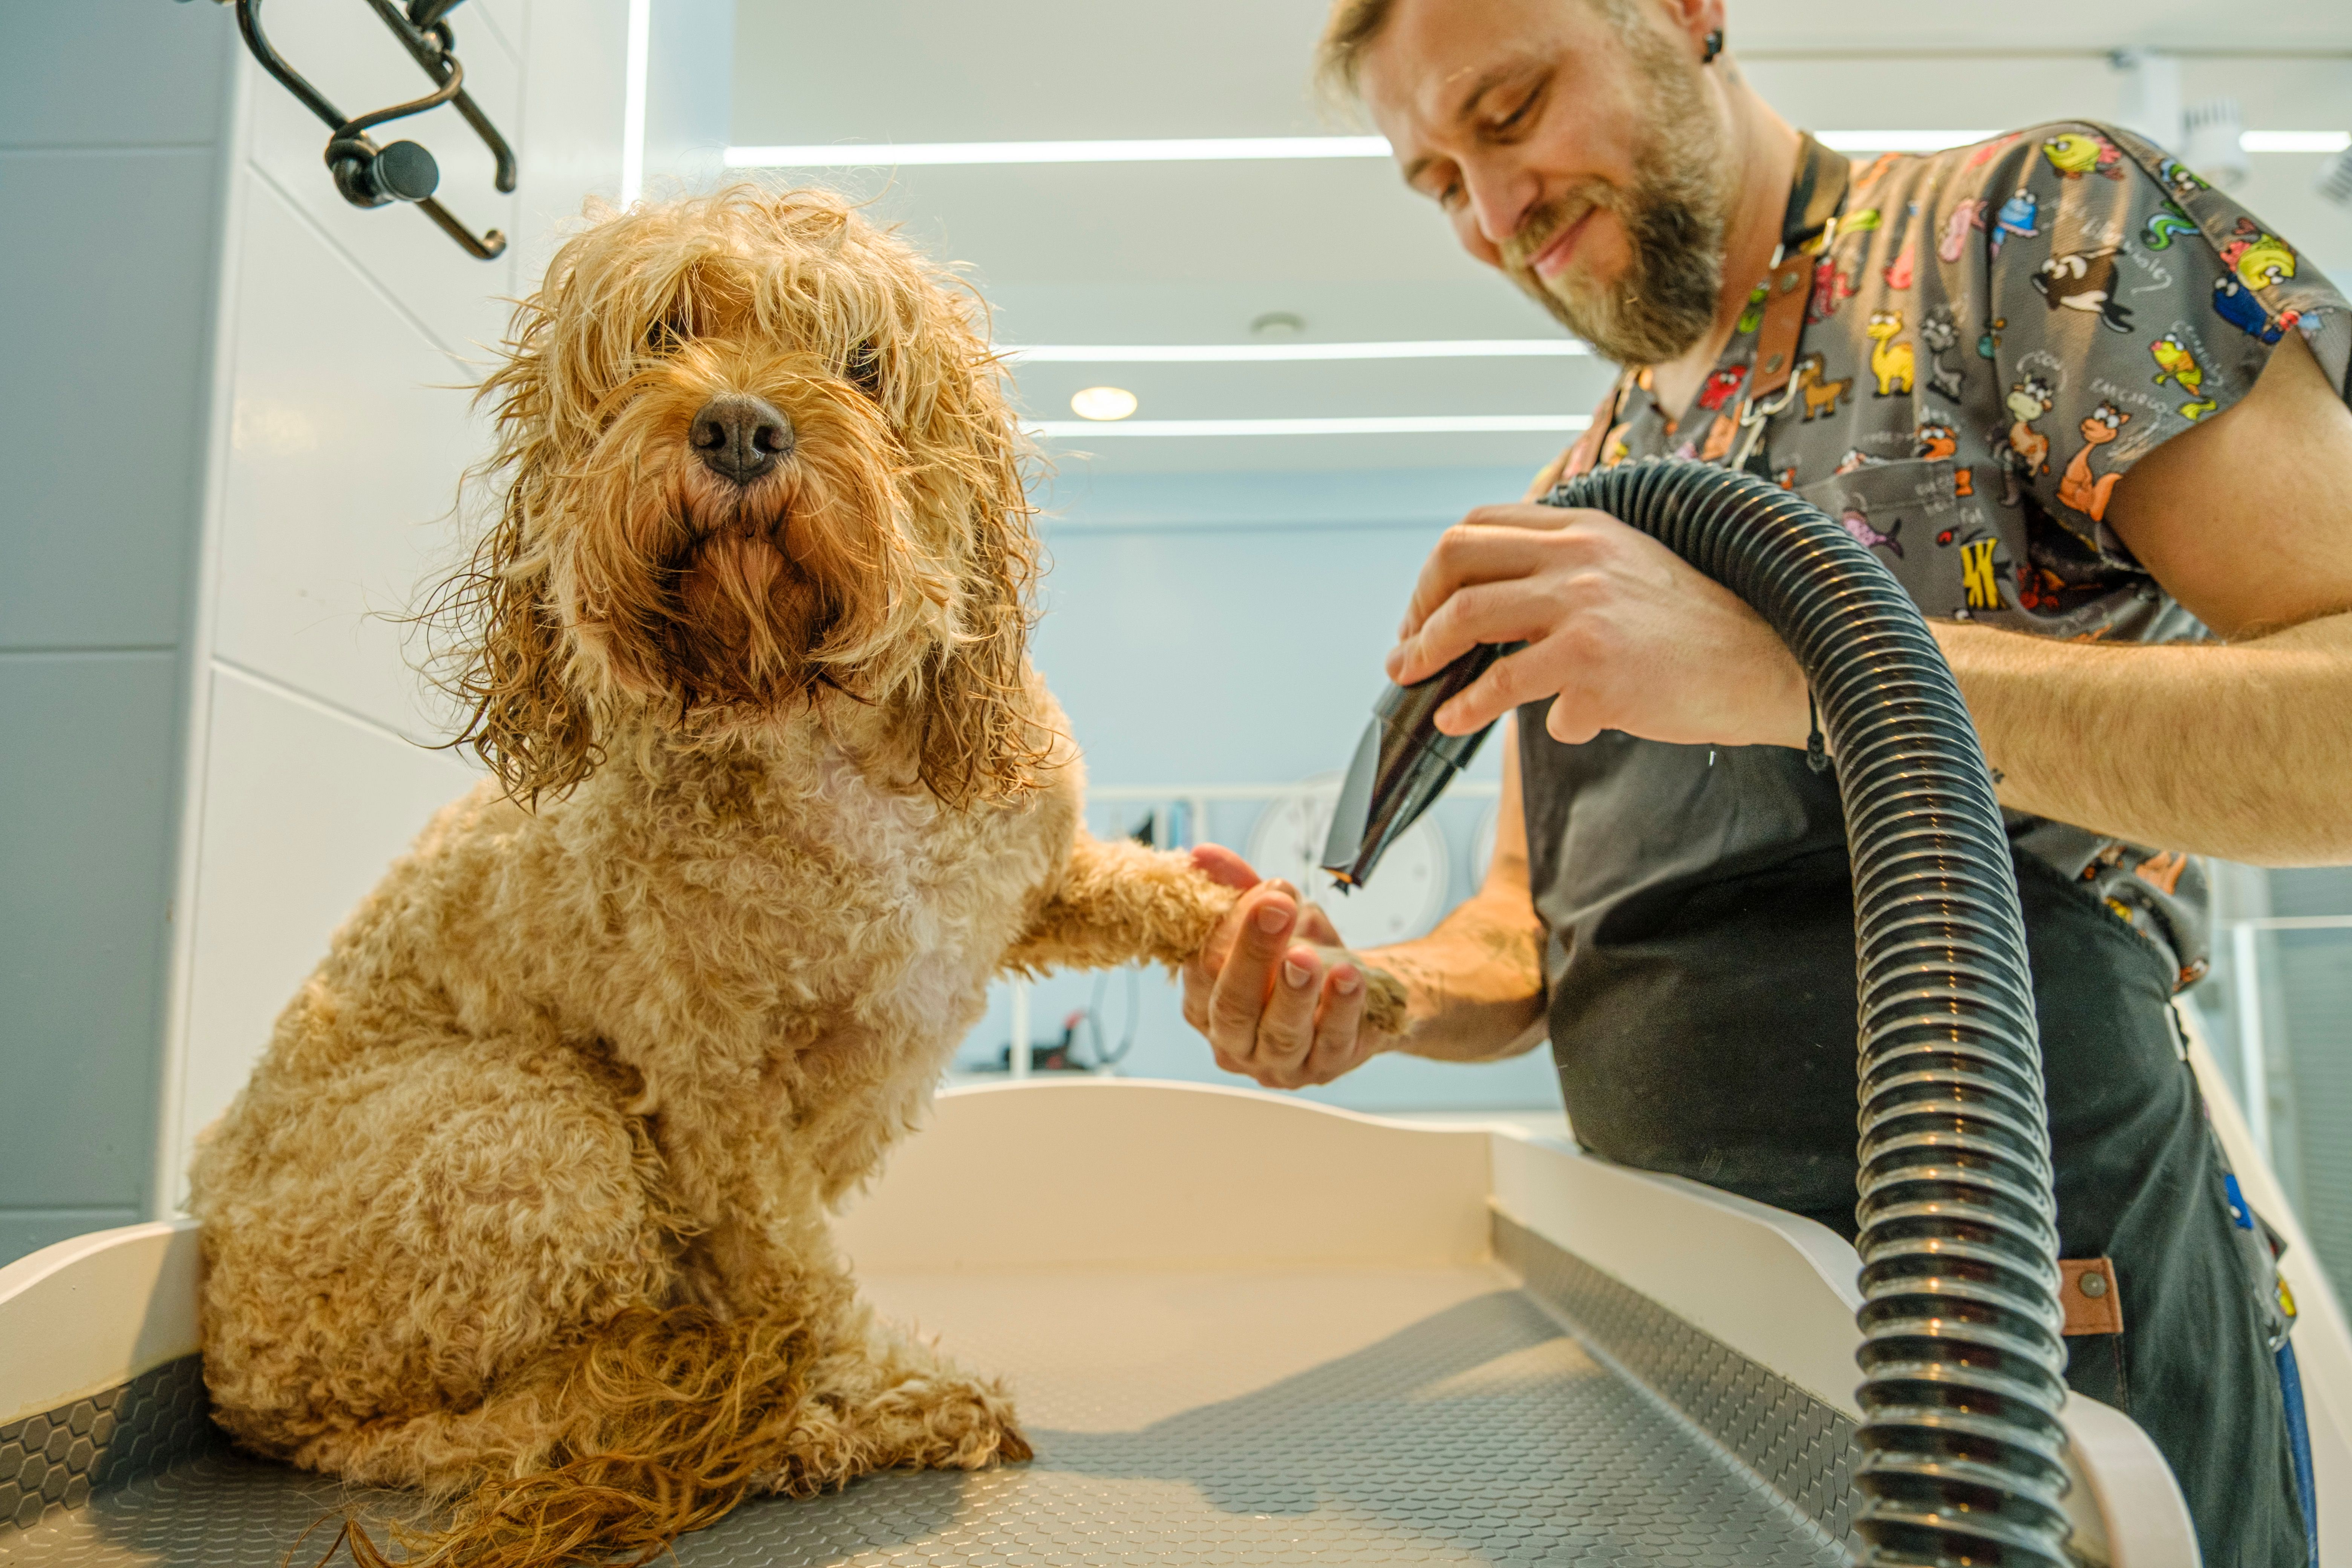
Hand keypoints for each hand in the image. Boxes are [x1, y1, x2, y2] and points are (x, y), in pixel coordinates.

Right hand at [1182, 847, 1384, 1088]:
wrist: (1361, 989)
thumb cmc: (1304, 955)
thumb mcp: (1270, 915)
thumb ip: (1237, 886)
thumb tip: (1203, 856)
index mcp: (1206, 1003)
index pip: (1203, 970)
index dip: (1231, 928)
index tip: (1264, 891)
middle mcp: (1236, 1040)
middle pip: (1233, 1005)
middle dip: (1253, 954)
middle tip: (1275, 910)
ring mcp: (1279, 1061)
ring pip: (1280, 1032)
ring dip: (1293, 991)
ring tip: (1305, 956)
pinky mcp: (1326, 1066)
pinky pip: (1332, 1040)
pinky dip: (1341, 1006)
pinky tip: (1347, 978)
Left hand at [1383, 504, 1808, 747]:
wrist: (1763, 665)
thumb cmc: (1693, 634)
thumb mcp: (1628, 573)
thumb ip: (1567, 579)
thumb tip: (1498, 620)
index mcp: (1584, 530)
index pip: (1480, 525)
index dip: (1438, 571)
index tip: (1426, 611)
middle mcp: (1579, 557)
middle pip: (1457, 561)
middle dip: (1418, 609)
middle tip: (1408, 651)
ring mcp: (1585, 608)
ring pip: (1470, 617)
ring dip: (1428, 653)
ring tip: (1417, 683)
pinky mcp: (1593, 665)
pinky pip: (1508, 686)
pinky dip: (1472, 707)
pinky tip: (1459, 720)